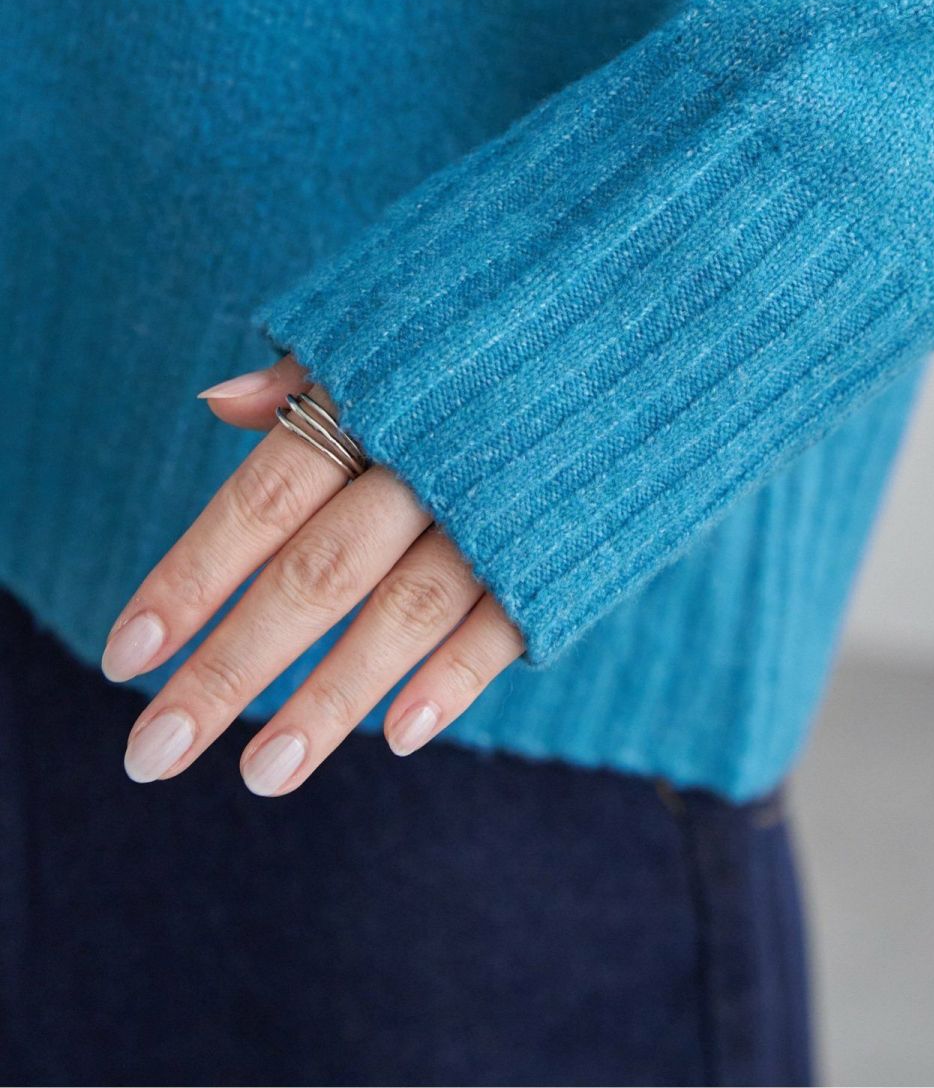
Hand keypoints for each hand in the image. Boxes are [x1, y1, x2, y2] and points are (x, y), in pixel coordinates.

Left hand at [102, 356, 523, 794]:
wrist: (654, 312)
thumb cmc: (503, 323)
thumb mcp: (402, 319)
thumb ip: (313, 372)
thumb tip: (216, 403)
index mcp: (380, 396)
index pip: (263, 500)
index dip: (191, 577)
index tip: (125, 655)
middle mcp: (433, 457)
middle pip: (317, 575)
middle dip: (232, 667)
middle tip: (152, 753)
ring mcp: (504, 507)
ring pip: (405, 613)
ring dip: (331, 699)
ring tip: (263, 775)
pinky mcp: (566, 545)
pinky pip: (507, 621)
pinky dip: (455, 679)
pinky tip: (399, 738)